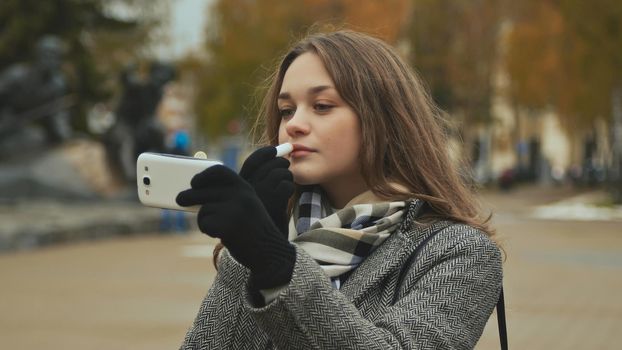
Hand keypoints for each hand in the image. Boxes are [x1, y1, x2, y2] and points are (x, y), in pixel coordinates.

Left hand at [176, 165, 294, 288]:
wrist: (270, 252)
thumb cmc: (252, 231)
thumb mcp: (245, 208)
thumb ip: (225, 198)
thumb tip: (192, 194)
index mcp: (245, 188)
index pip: (220, 172)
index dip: (204, 175)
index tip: (194, 182)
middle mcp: (241, 195)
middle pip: (204, 191)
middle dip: (189, 196)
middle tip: (179, 199)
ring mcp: (235, 209)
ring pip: (203, 210)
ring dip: (205, 220)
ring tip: (219, 228)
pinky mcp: (228, 225)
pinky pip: (205, 223)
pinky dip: (208, 230)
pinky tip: (221, 235)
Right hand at [239, 146, 293, 236]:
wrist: (261, 246)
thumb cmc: (258, 219)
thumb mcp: (254, 197)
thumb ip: (260, 178)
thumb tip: (279, 154)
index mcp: (239, 185)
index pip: (254, 161)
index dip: (266, 153)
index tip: (275, 150)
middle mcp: (247, 188)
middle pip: (270, 164)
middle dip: (281, 163)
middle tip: (285, 167)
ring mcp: (259, 195)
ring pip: (280, 173)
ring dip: (287, 176)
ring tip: (286, 184)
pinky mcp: (272, 204)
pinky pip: (286, 186)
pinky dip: (290, 188)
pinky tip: (286, 196)